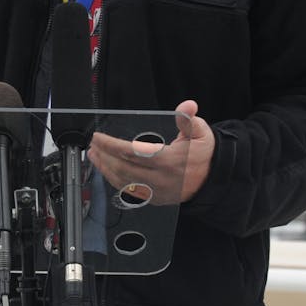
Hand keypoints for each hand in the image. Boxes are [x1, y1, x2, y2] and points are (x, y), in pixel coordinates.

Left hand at [87, 100, 214, 204]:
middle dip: (104, 156)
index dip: (112, 145)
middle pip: (123, 168)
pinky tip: (107, 170)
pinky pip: (128, 191)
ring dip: (105, 168)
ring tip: (95, 156)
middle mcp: (159, 178)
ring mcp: (155, 191)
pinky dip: (114, 180)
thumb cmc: (203, 155)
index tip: (99, 138)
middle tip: (94, 145)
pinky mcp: (153, 198)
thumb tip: (187, 106)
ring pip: (123, 182)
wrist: (211, 180)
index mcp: (168, 161)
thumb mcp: (201, 133)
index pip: (132, 153)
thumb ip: (189, 120)